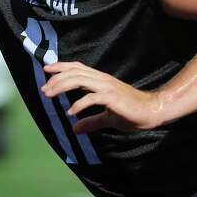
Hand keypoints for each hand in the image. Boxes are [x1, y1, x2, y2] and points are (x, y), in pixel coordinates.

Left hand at [42, 61, 167, 133]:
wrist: (152, 111)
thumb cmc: (132, 112)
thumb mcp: (108, 118)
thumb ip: (91, 121)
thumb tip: (75, 129)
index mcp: (101, 80)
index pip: (78, 68)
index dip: (61, 66)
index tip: (47, 69)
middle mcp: (102, 80)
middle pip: (75, 72)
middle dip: (56, 79)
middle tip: (44, 89)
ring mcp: (107, 87)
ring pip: (80, 79)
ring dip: (62, 86)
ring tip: (49, 95)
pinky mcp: (112, 97)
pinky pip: (92, 97)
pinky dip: (79, 104)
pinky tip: (71, 112)